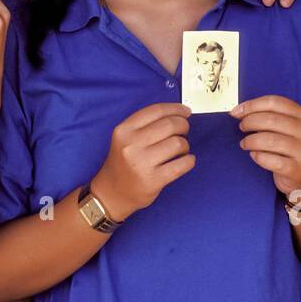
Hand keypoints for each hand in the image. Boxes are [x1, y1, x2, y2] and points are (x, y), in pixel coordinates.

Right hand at [92, 103, 194, 221]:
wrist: (111, 193)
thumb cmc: (123, 163)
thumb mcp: (125, 138)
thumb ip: (146, 125)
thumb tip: (179, 114)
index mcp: (124, 130)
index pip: (156, 111)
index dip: (175, 108)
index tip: (185, 111)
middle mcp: (131, 144)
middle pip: (170, 125)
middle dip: (183, 126)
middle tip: (184, 132)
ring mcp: (142, 163)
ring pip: (178, 143)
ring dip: (185, 145)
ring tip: (180, 151)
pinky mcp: (153, 180)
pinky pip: (182, 164)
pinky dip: (189, 161)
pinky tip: (186, 161)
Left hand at [230, 95, 300, 197]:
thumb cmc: (286, 147)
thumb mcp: (283, 127)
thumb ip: (266, 115)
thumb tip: (238, 111)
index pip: (274, 102)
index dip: (251, 105)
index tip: (236, 112)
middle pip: (271, 119)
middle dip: (249, 122)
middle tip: (242, 127)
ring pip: (270, 140)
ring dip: (251, 140)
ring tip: (245, 143)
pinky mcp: (297, 169)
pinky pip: (271, 160)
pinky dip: (258, 156)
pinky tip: (255, 155)